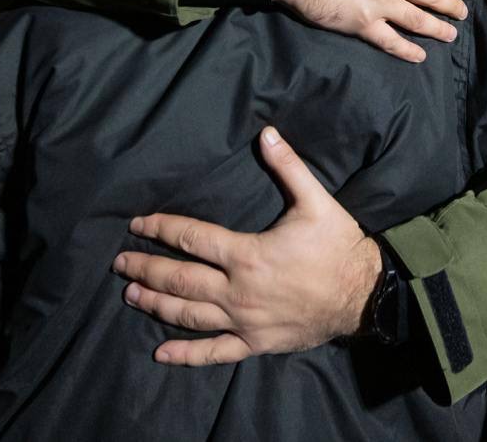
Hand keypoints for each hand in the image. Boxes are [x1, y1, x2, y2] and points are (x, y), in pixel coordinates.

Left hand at [113, 126, 382, 364]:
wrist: (365, 295)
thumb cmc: (338, 246)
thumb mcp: (316, 201)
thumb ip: (288, 166)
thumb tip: (266, 132)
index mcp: (247, 254)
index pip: (192, 238)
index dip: (161, 229)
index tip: (137, 225)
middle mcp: (238, 291)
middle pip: (180, 280)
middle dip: (146, 270)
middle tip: (120, 263)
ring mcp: (245, 321)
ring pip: (189, 315)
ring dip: (156, 305)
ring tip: (131, 296)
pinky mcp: (256, 342)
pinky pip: (215, 352)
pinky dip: (186, 354)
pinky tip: (161, 353)